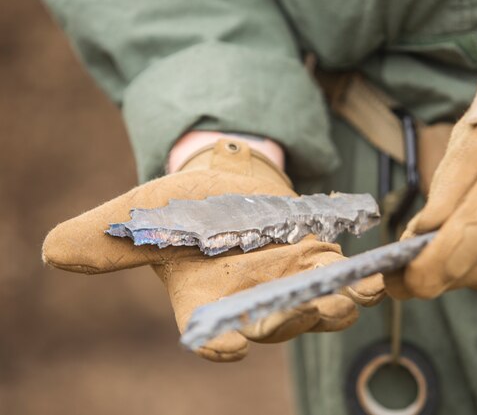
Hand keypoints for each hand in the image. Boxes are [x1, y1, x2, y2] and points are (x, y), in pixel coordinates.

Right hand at [43, 139, 383, 360]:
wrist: (226, 182)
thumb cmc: (180, 204)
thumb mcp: (141, 213)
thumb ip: (106, 237)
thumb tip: (52, 251)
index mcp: (204, 303)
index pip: (210, 335)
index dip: (219, 341)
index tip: (229, 342)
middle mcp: (250, 305)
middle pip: (274, 324)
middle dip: (293, 318)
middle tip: (310, 308)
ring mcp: (290, 288)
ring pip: (318, 310)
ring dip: (338, 304)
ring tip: (353, 290)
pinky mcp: (321, 266)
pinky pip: (345, 283)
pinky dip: (362, 280)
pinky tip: (375, 271)